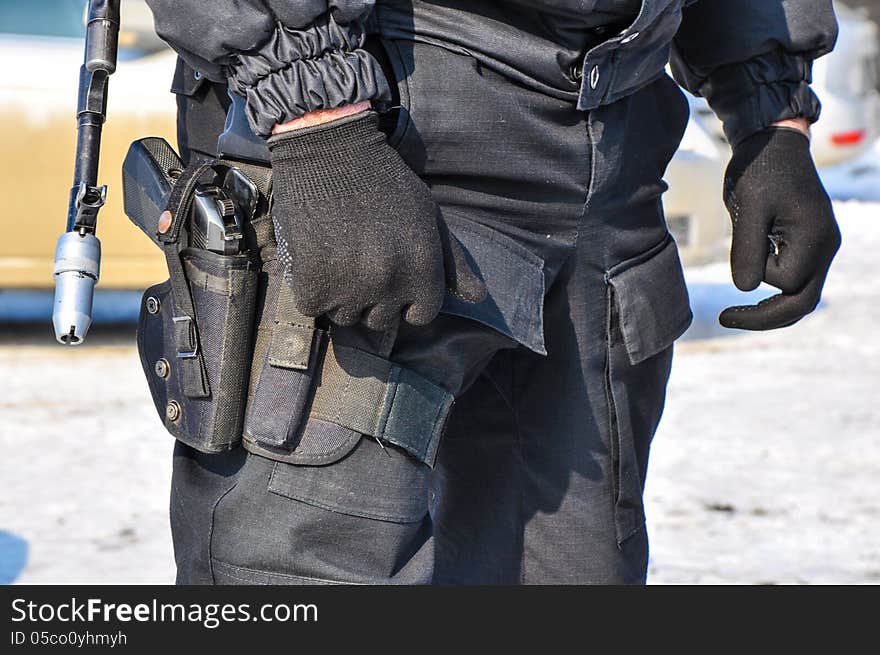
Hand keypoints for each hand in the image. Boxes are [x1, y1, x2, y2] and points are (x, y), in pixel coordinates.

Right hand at [268, 110, 485, 331]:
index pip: (421, 315)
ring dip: (342, 295)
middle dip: (374, 298)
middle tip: (362, 260)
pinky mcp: (312, 285)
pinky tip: (317, 255)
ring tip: (339, 255)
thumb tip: (476, 299)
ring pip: (346, 316)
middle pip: (382, 320)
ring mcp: (350, 288)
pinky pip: (313, 306)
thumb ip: (453, 262)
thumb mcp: (430, 217)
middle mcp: (389, 284)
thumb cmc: (386, 182)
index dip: (407, 299)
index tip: (393, 276)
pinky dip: (311, 287)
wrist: (330, 151)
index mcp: (422, 270)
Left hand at [719, 126, 840, 329]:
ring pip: (800, 293)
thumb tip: (745, 290)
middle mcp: (825, 247)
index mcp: (816, 239)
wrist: (772, 141)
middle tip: (725, 320)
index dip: (756, 273)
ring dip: (769, 304)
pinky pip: (795, 277)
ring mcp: (820, 246)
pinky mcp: (808, 242)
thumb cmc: (760, 170)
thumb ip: (747, 250)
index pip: (786, 282)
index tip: (740, 245)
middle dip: (765, 317)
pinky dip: (772, 285)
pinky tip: (750, 279)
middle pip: (803, 302)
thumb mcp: (748, 209)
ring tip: (735, 313)